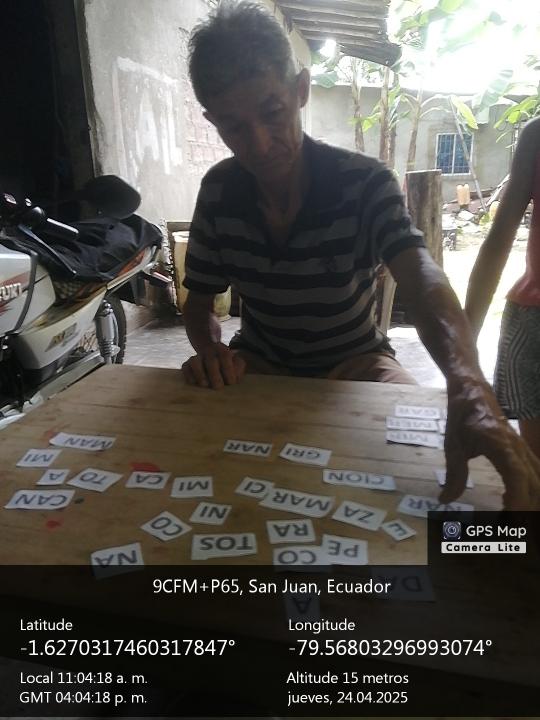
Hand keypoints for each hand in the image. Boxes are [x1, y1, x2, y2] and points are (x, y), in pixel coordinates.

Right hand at [181, 342, 245, 389]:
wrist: (214, 358)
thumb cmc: (228, 366)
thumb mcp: (237, 364)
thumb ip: (239, 367)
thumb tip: (235, 374)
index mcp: (222, 350)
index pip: (225, 356)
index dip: (228, 369)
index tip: (231, 382)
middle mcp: (209, 351)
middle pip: (210, 361)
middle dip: (215, 375)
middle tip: (218, 387)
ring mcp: (197, 357)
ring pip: (195, 361)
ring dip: (200, 375)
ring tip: (205, 385)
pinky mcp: (187, 364)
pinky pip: (185, 367)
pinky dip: (188, 375)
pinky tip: (194, 383)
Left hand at [441, 379, 539, 509]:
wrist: (472, 388)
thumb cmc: (461, 415)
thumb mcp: (453, 445)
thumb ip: (454, 474)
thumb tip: (445, 500)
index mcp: (501, 446)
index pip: (517, 478)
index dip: (517, 501)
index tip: (510, 520)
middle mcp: (517, 448)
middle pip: (533, 484)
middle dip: (526, 509)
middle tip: (511, 530)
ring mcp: (522, 448)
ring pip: (538, 479)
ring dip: (531, 501)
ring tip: (516, 521)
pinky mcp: (521, 449)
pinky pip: (534, 472)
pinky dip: (530, 490)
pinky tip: (516, 503)